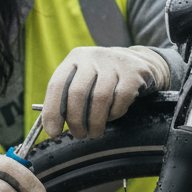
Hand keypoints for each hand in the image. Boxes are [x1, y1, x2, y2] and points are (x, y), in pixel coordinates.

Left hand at [42, 46, 170, 139]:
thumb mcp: (83, 80)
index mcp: (75, 58)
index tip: (53, 132)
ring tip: (94, 132)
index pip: (57, 85)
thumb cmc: (103, 80)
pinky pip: (120, 100)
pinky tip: (112, 116)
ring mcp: (115, 62)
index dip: (52, 111)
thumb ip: (67, 97)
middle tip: (78, 135)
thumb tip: (52, 127)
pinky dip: (114, 114)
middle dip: (76, 120)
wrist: (139, 63)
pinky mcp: (134, 72)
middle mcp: (93, 56)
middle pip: (77, 93)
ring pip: (100, 98)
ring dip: (95, 122)